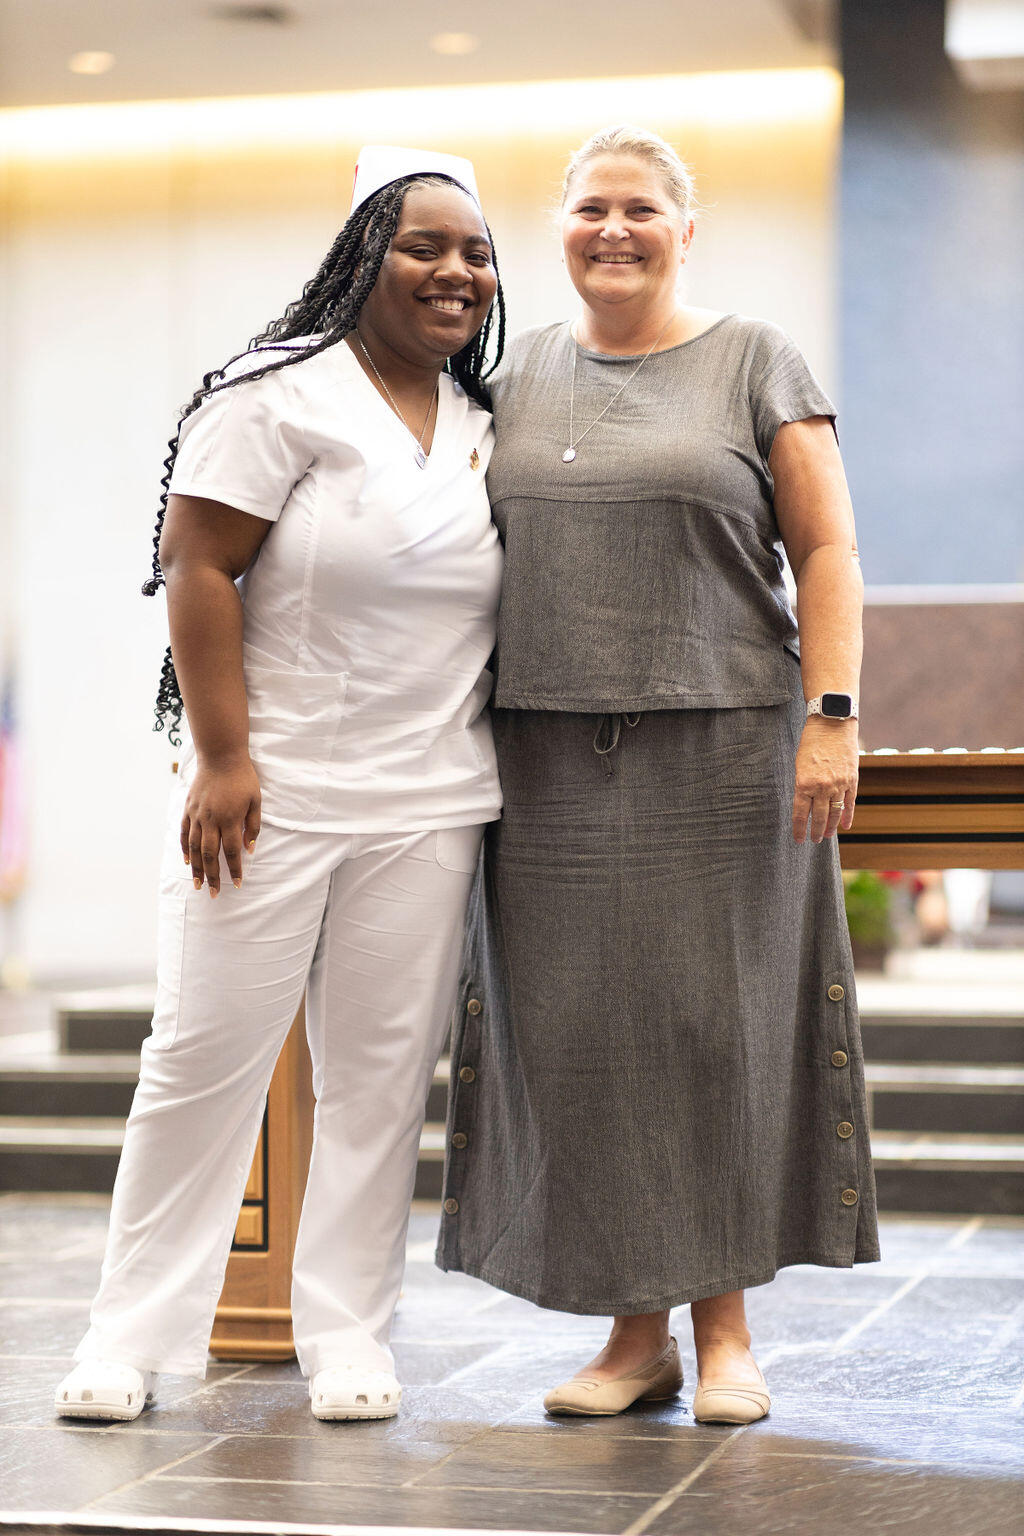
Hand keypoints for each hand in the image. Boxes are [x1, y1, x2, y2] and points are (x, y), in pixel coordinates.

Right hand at [181, 757, 261, 896]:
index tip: (237, 884)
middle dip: (213, 877)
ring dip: (197, 868)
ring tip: (198, 884)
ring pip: (195, 848)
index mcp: (230, 818)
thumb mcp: (256, 801)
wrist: (220, 756)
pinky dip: (186, 849)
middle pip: (211, 855)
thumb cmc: (243, 778)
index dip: (235, 870)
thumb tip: (249, 849)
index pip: (232, 851)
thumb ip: (253, 826)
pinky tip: (188, 862)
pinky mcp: (188, 809)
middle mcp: (211, 820)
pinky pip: (185, 833)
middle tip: (214, 894)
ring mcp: (197, 815)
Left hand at [792, 718, 857, 844]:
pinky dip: (847, 816)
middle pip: (818, 817)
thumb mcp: (799, 765)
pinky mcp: (851, 780)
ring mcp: (838, 784)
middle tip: (814, 840)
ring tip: (826, 836)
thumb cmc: (811, 742)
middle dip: (815, 831)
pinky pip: (849, 803)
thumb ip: (803, 785)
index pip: (800, 813)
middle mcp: (821, 787)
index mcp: (803, 783)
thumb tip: (805, 804)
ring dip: (830, 827)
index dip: (799, 829)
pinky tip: (844, 826)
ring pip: (834, 812)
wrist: (832, 724)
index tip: (798, 839)